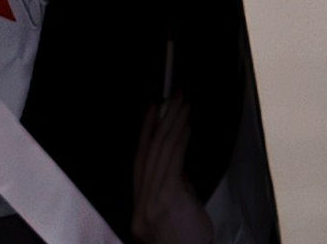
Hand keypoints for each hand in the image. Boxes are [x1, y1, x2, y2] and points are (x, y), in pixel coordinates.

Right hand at [131, 98, 212, 243]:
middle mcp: (140, 205)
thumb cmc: (188, 240)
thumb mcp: (174, 210)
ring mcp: (151, 203)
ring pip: (160, 153)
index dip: (144, 131)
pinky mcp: (167, 199)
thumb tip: (178, 153)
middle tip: (174, 96)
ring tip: (184, 104)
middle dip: (162, 121)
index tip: (152, 108)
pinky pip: (172, 162)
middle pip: (148, 153)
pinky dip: (180, 139)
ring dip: (174, 124)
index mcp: (140, 208)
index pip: (139, 161)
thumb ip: (173, 184)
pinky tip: (187, 125)